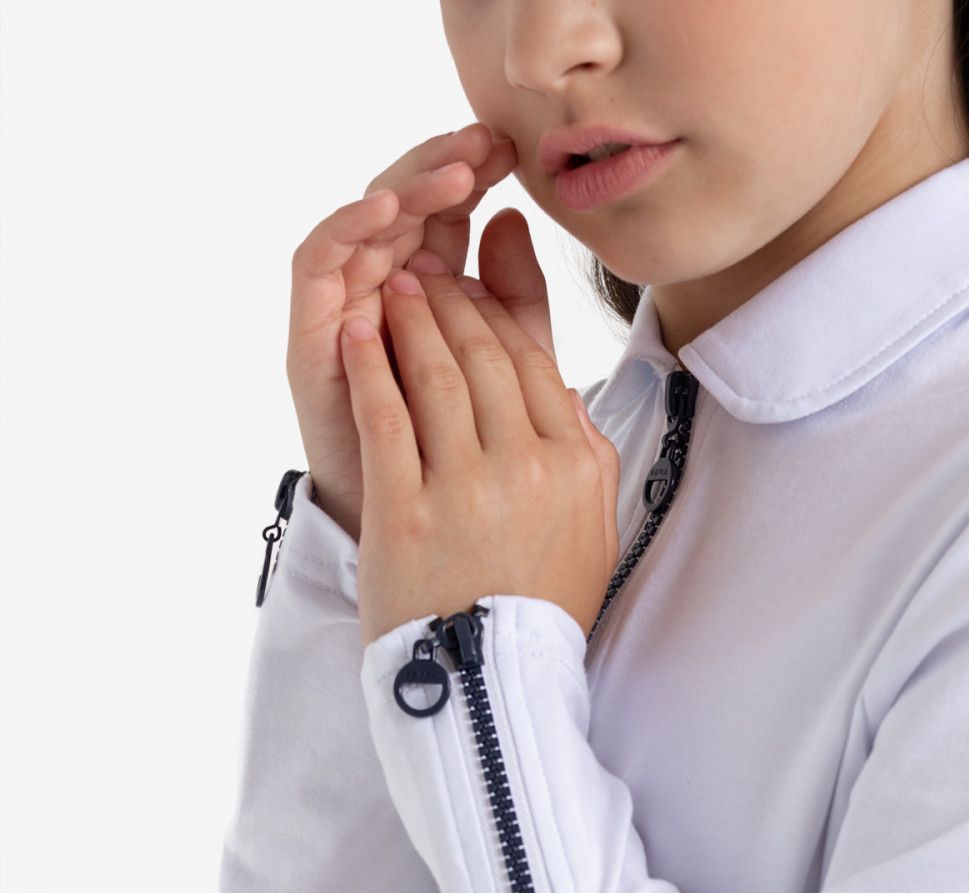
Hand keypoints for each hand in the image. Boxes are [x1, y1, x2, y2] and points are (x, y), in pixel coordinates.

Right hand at [287, 124, 516, 539]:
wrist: (423, 530)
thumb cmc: (463, 451)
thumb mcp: (506, 369)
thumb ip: (515, 302)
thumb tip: (512, 219)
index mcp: (431, 295)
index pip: (447, 217)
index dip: (475, 179)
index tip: (516, 156)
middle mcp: (384, 291)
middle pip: (405, 209)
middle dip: (444, 170)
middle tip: (486, 146)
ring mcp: (345, 308)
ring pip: (364, 225)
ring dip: (406, 190)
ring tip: (455, 174)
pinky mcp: (311, 332)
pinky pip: (317, 262)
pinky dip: (348, 228)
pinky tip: (389, 210)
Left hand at [340, 248, 619, 644]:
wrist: (490, 679)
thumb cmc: (540, 604)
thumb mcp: (594, 530)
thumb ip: (589, 456)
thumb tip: (564, 392)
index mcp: (574, 465)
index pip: (533, 364)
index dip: (497, 318)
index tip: (471, 293)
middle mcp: (526, 466)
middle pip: (484, 359)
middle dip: (451, 305)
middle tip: (426, 276)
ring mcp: (465, 488)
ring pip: (437, 377)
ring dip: (412, 323)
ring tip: (393, 289)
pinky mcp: (406, 512)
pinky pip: (387, 419)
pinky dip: (371, 369)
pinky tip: (358, 334)